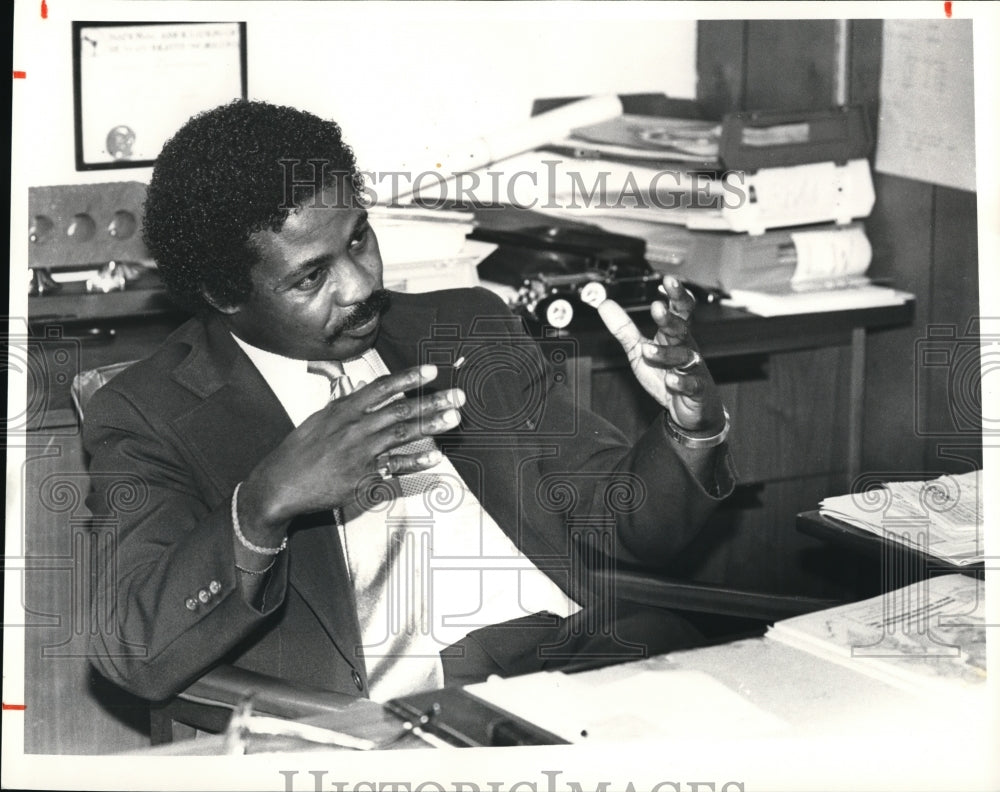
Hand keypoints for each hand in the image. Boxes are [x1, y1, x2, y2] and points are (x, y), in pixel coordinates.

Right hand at [240, 365, 462, 537]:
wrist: (281, 484)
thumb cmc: (299, 452)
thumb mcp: (319, 420)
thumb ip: (346, 405)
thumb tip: (365, 391)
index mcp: (343, 410)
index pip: (382, 388)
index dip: (408, 378)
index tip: (431, 371)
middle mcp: (354, 428)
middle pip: (400, 410)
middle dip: (432, 401)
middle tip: (457, 396)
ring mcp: (360, 452)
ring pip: (402, 435)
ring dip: (431, 426)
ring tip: (454, 419)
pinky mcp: (363, 476)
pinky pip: (396, 466)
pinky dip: (416, 461)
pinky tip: (435, 456)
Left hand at [586, 275, 725, 433]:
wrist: (690, 407)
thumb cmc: (667, 373)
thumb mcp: (640, 350)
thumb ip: (624, 329)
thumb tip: (604, 305)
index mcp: (674, 335)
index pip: (679, 311)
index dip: (676, 295)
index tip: (668, 281)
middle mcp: (686, 348)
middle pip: (681, 329)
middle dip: (670, 318)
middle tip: (657, 308)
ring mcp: (693, 369)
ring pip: (683, 357)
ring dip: (666, 353)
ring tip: (648, 350)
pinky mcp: (696, 391)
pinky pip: (691, 385)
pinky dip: (681, 382)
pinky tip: (671, 380)